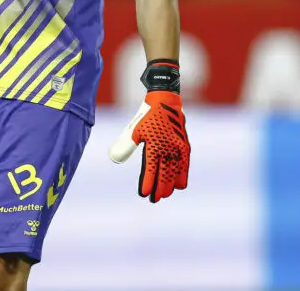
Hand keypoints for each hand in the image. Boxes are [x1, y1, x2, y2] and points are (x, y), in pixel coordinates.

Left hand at [110, 76, 189, 202]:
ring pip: (176, 172)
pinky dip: (182, 176)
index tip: (143, 194)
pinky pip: (185, 165)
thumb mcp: (133, 130)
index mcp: (154, 145)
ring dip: (171, 185)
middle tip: (154, 199)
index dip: (147, 183)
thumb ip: (124, 145)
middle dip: (160, 188)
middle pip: (164, 174)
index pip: (151, 170)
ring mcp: (178, 147)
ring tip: (166, 194)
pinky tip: (180, 185)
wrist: (165, 101)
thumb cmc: (147, 116)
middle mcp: (168, 148)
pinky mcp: (185, 145)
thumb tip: (114, 158)